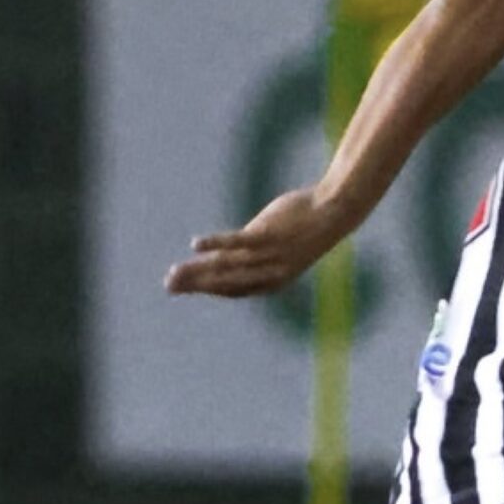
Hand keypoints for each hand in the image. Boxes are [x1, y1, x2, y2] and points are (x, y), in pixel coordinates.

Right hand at [166, 187, 355, 296]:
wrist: (334, 212)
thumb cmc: (304, 227)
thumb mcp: (276, 245)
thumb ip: (251, 253)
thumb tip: (226, 254)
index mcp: (273, 280)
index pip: (234, 291)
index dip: (207, 290)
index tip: (183, 288)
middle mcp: (270, 273)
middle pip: (226, 283)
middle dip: (197, 285)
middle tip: (169, 286)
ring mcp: (270, 255)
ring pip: (228, 267)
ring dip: (199, 270)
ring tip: (174, 272)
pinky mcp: (270, 235)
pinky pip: (238, 242)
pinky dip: (215, 244)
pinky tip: (194, 245)